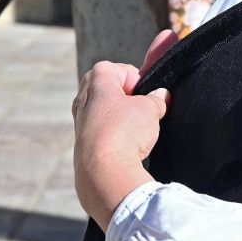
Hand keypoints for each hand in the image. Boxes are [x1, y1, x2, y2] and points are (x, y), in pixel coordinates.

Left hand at [71, 29, 177, 229]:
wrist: (104, 172)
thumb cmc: (124, 133)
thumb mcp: (150, 110)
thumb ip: (156, 99)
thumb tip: (161, 96)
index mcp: (97, 83)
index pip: (112, 68)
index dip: (132, 77)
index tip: (144, 91)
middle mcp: (83, 100)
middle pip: (104, 88)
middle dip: (124, 96)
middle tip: (140, 108)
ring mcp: (80, 123)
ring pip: (100, 111)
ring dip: (118, 117)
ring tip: (135, 129)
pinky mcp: (82, 145)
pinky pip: (98, 132)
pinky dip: (112, 135)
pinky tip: (125, 146)